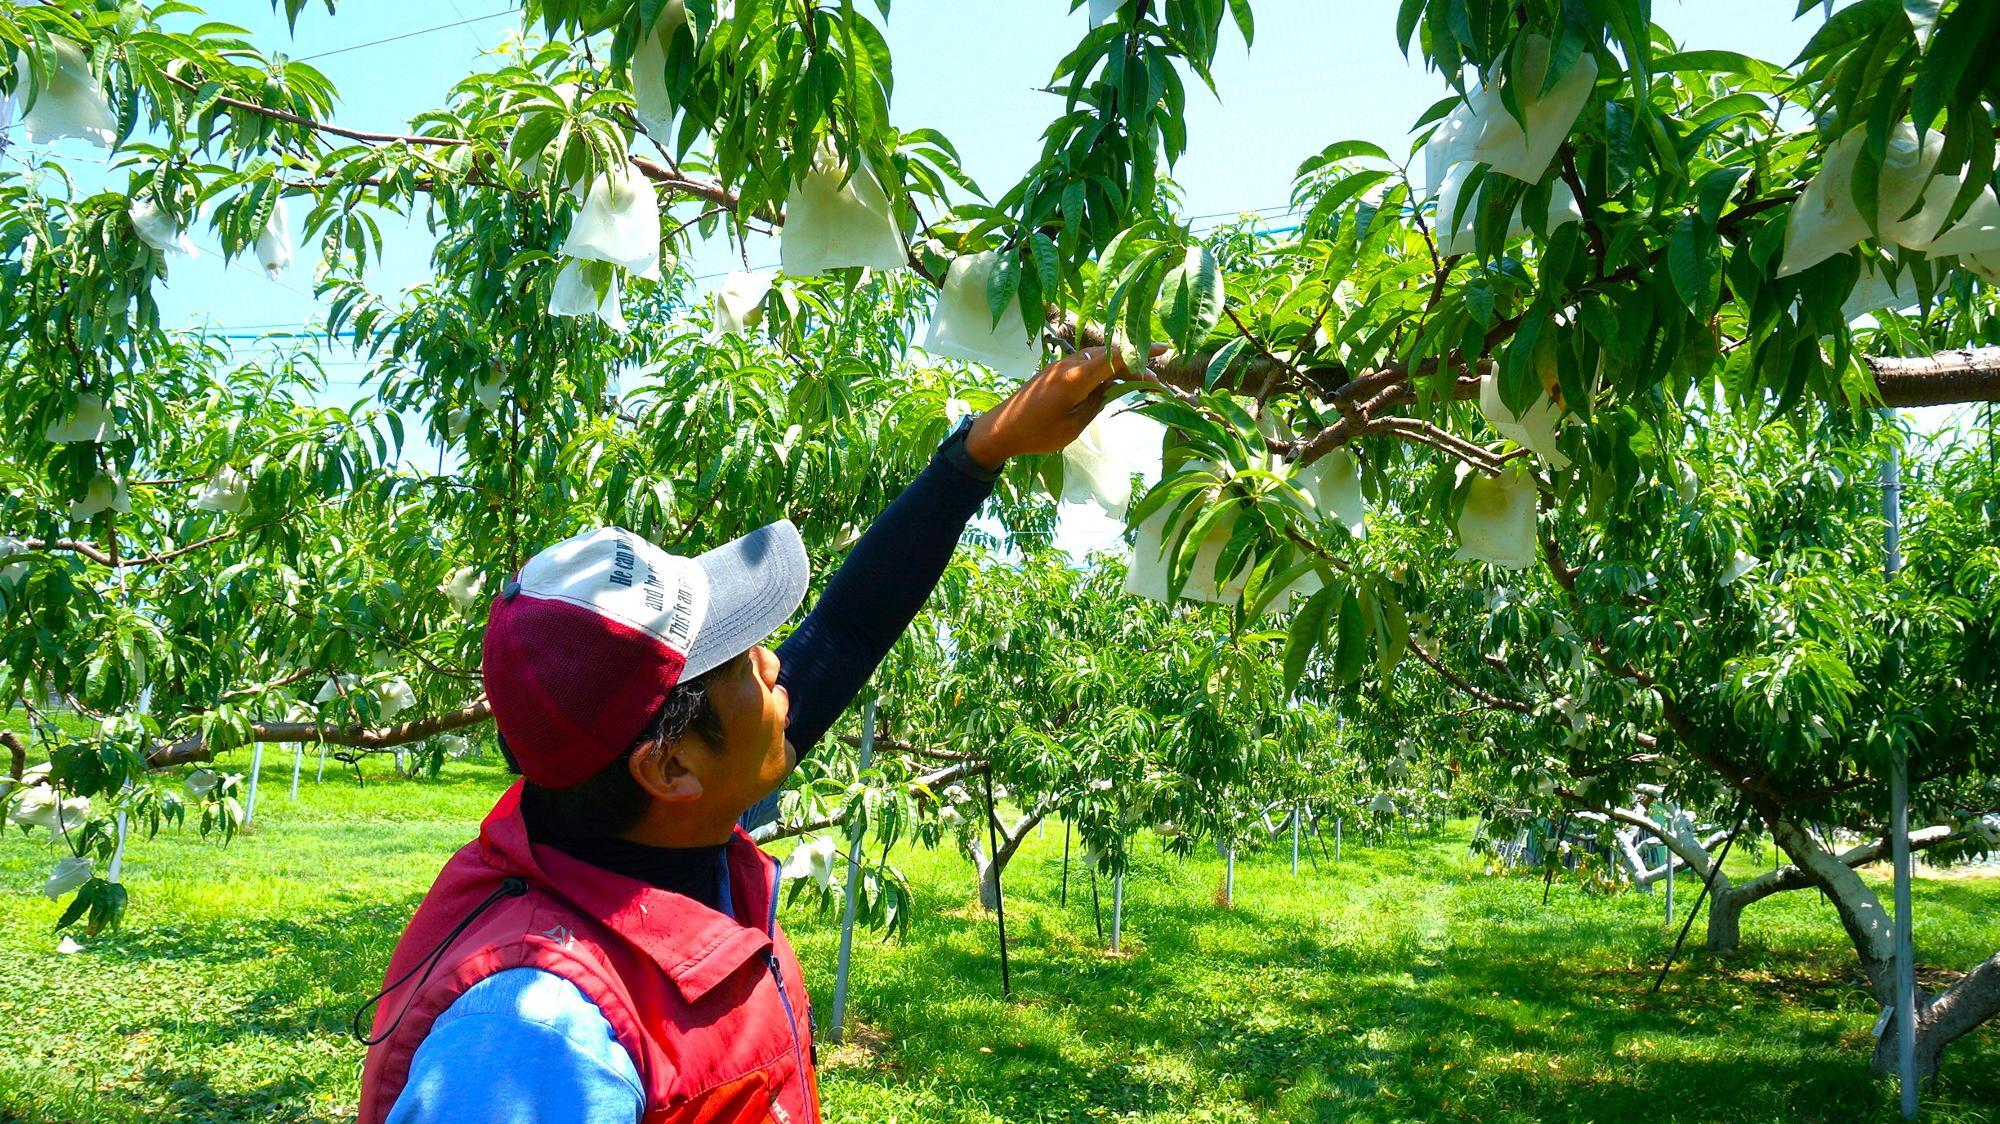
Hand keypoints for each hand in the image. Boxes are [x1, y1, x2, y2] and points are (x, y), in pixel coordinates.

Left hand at [963, 345, 1165, 469]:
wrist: (1001, 428)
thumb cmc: (1038, 433)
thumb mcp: (1075, 424)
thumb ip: (1099, 400)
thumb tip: (1116, 385)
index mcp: (1077, 377)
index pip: (1117, 356)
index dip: (1143, 352)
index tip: (1165, 350)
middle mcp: (1071, 364)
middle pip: (1111, 354)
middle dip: (1136, 363)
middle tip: (1154, 383)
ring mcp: (1062, 364)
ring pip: (1100, 358)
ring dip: (1120, 367)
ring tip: (1138, 383)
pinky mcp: (1056, 370)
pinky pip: (1087, 363)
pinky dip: (1104, 370)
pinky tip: (1112, 384)